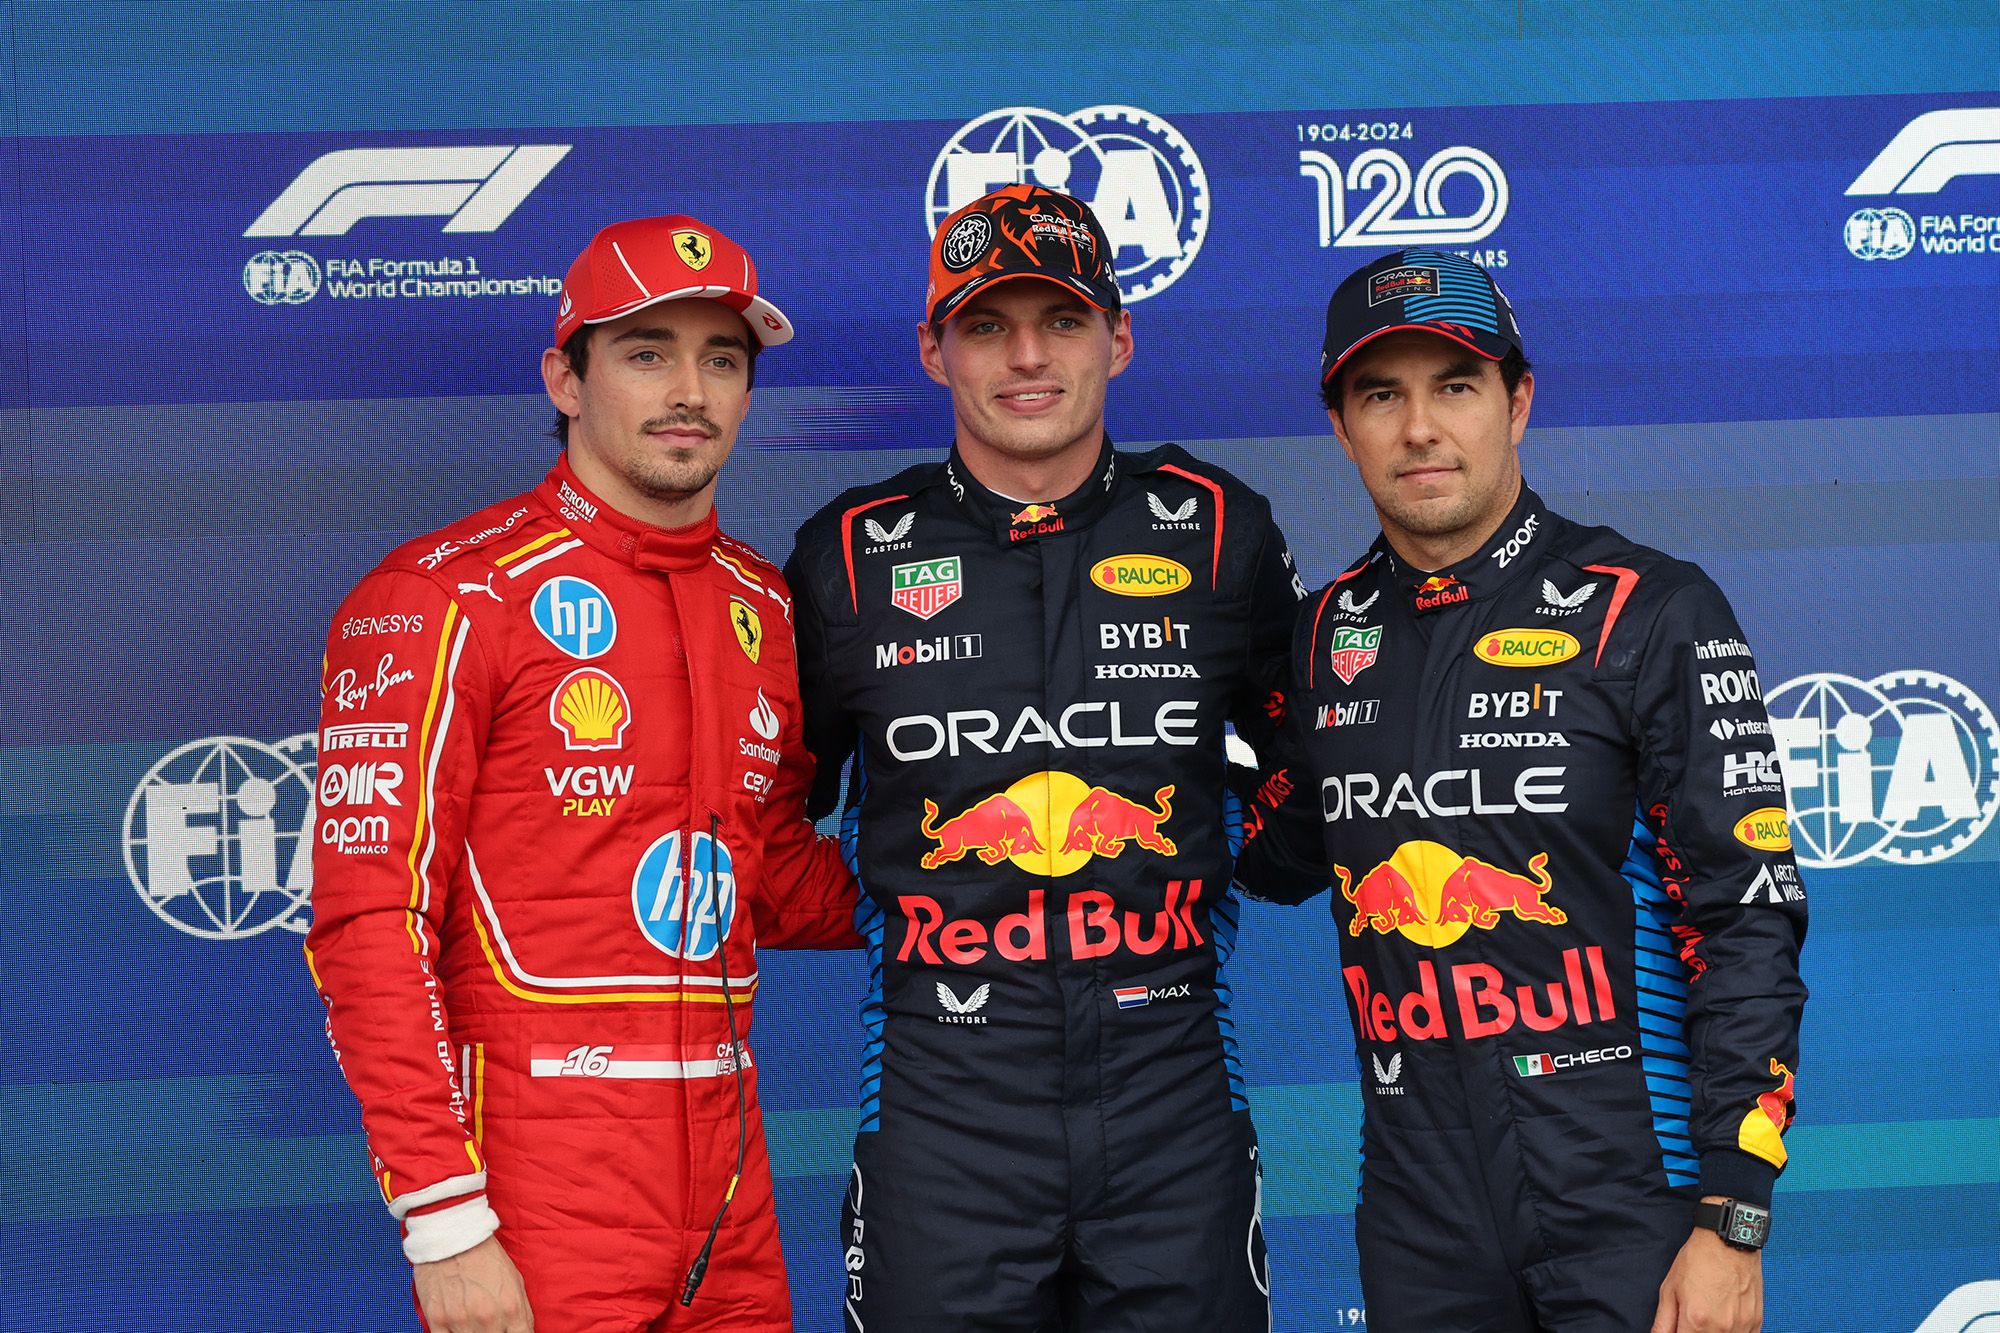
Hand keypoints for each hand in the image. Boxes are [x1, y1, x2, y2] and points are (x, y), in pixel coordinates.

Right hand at [413, 1235, 532, 1332]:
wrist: (453, 1235)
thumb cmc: (485, 1256)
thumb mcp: (515, 1281)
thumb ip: (521, 1313)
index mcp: (511, 1307)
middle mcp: (487, 1317)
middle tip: (490, 1324)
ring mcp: (461, 1321)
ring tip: (472, 1321)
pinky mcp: (437, 1320)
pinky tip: (456, 1324)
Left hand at [1651, 1219, 1761, 1332]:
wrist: (1729, 1243)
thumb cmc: (1699, 1260)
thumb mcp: (1669, 1289)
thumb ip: (1663, 1321)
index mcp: (1696, 1321)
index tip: (1679, 1329)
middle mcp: (1721, 1328)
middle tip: (1692, 1323)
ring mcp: (1741, 1327)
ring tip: (1707, 1318)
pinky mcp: (1756, 1323)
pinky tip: (1723, 1322)